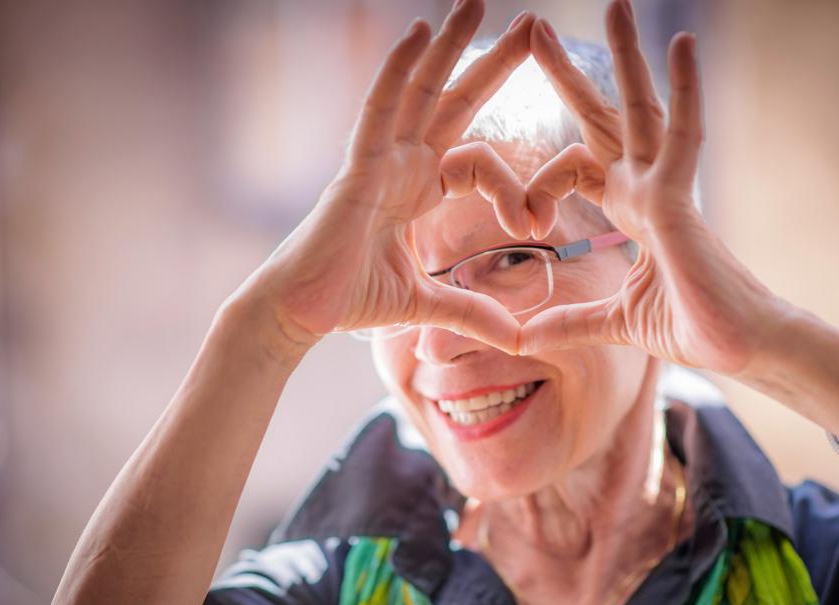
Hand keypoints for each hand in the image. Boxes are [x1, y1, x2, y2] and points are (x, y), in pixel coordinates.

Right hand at [254, 2, 535, 355]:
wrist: (301, 314)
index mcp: (417, 191)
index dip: (513, 185)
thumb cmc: (349, 300)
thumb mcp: (426, 303)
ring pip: (418, 91)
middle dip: (491, 63)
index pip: (477, 161)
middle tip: (532, 24)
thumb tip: (517, 337)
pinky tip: (417, 33)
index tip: (537, 222)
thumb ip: (471, 311)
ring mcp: (377, 161)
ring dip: (447, 45)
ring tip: (477, 1)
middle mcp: (400, 166)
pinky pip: (378, 110)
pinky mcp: (356, 169)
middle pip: (453, 102)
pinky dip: (397, 71)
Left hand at [518, 0, 788, 376]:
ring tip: (615, 4)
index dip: (539, 185)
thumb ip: (569, 322)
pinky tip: (679, 42)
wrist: (739, 350)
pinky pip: (683, 135)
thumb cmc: (691, 327)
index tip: (521, 222)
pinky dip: (684, 90)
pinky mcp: (683, 202)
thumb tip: (522, 338)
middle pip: (604, 120)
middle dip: (570, 78)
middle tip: (537, 31)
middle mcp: (647, 190)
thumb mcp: (612, 322)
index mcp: (630, 211)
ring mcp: (666, 190)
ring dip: (626, 58)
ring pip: (642, 110)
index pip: (576, 168)